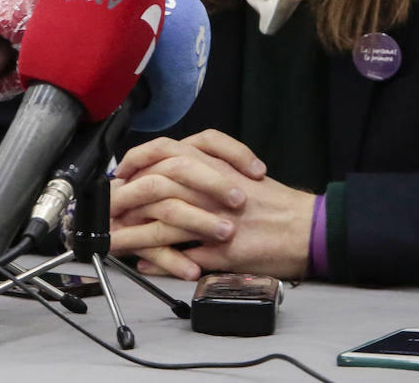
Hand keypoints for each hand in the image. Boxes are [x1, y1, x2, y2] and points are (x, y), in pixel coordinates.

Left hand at [108, 129, 314, 280]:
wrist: (309, 228)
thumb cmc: (275, 203)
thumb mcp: (237, 175)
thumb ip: (204, 173)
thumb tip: (170, 178)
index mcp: (215, 166)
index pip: (164, 152)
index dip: (136, 161)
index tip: (119, 173)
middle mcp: (212, 188)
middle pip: (157, 186)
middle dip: (126, 199)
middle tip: (109, 208)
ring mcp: (216, 220)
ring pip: (164, 223)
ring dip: (135, 234)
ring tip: (115, 241)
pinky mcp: (223, 251)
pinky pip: (184, 256)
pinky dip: (161, 262)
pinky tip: (144, 264)